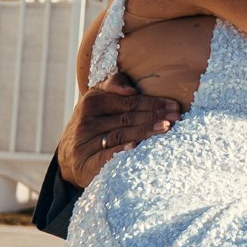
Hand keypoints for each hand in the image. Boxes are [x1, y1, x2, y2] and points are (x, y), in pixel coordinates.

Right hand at [57, 71, 178, 188]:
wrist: (70, 154)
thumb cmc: (93, 122)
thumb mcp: (98, 99)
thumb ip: (114, 86)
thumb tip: (131, 89)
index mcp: (92, 100)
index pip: (128, 101)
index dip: (152, 102)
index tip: (173, 105)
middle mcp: (87, 120)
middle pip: (127, 117)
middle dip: (154, 116)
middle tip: (176, 117)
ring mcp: (85, 141)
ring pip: (120, 134)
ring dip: (144, 131)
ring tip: (166, 128)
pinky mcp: (85, 161)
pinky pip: (106, 154)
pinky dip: (121, 150)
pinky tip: (136, 147)